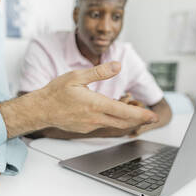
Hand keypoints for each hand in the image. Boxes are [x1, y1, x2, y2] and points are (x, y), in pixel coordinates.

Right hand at [0, 62, 158, 137]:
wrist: (42, 109)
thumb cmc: (57, 92)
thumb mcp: (77, 76)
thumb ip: (99, 72)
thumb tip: (117, 66)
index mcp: (95, 104)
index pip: (124, 112)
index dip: (141, 115)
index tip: (153, 116)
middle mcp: (95, 118)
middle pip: (124, 122)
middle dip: (139, 120)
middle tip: (149, 116)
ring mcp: (90, 126)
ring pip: (115, 125)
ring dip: (127, 120)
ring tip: (134, 112)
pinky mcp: (85, 129)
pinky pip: (103, 126)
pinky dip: (112, 120)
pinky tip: (111, 112)